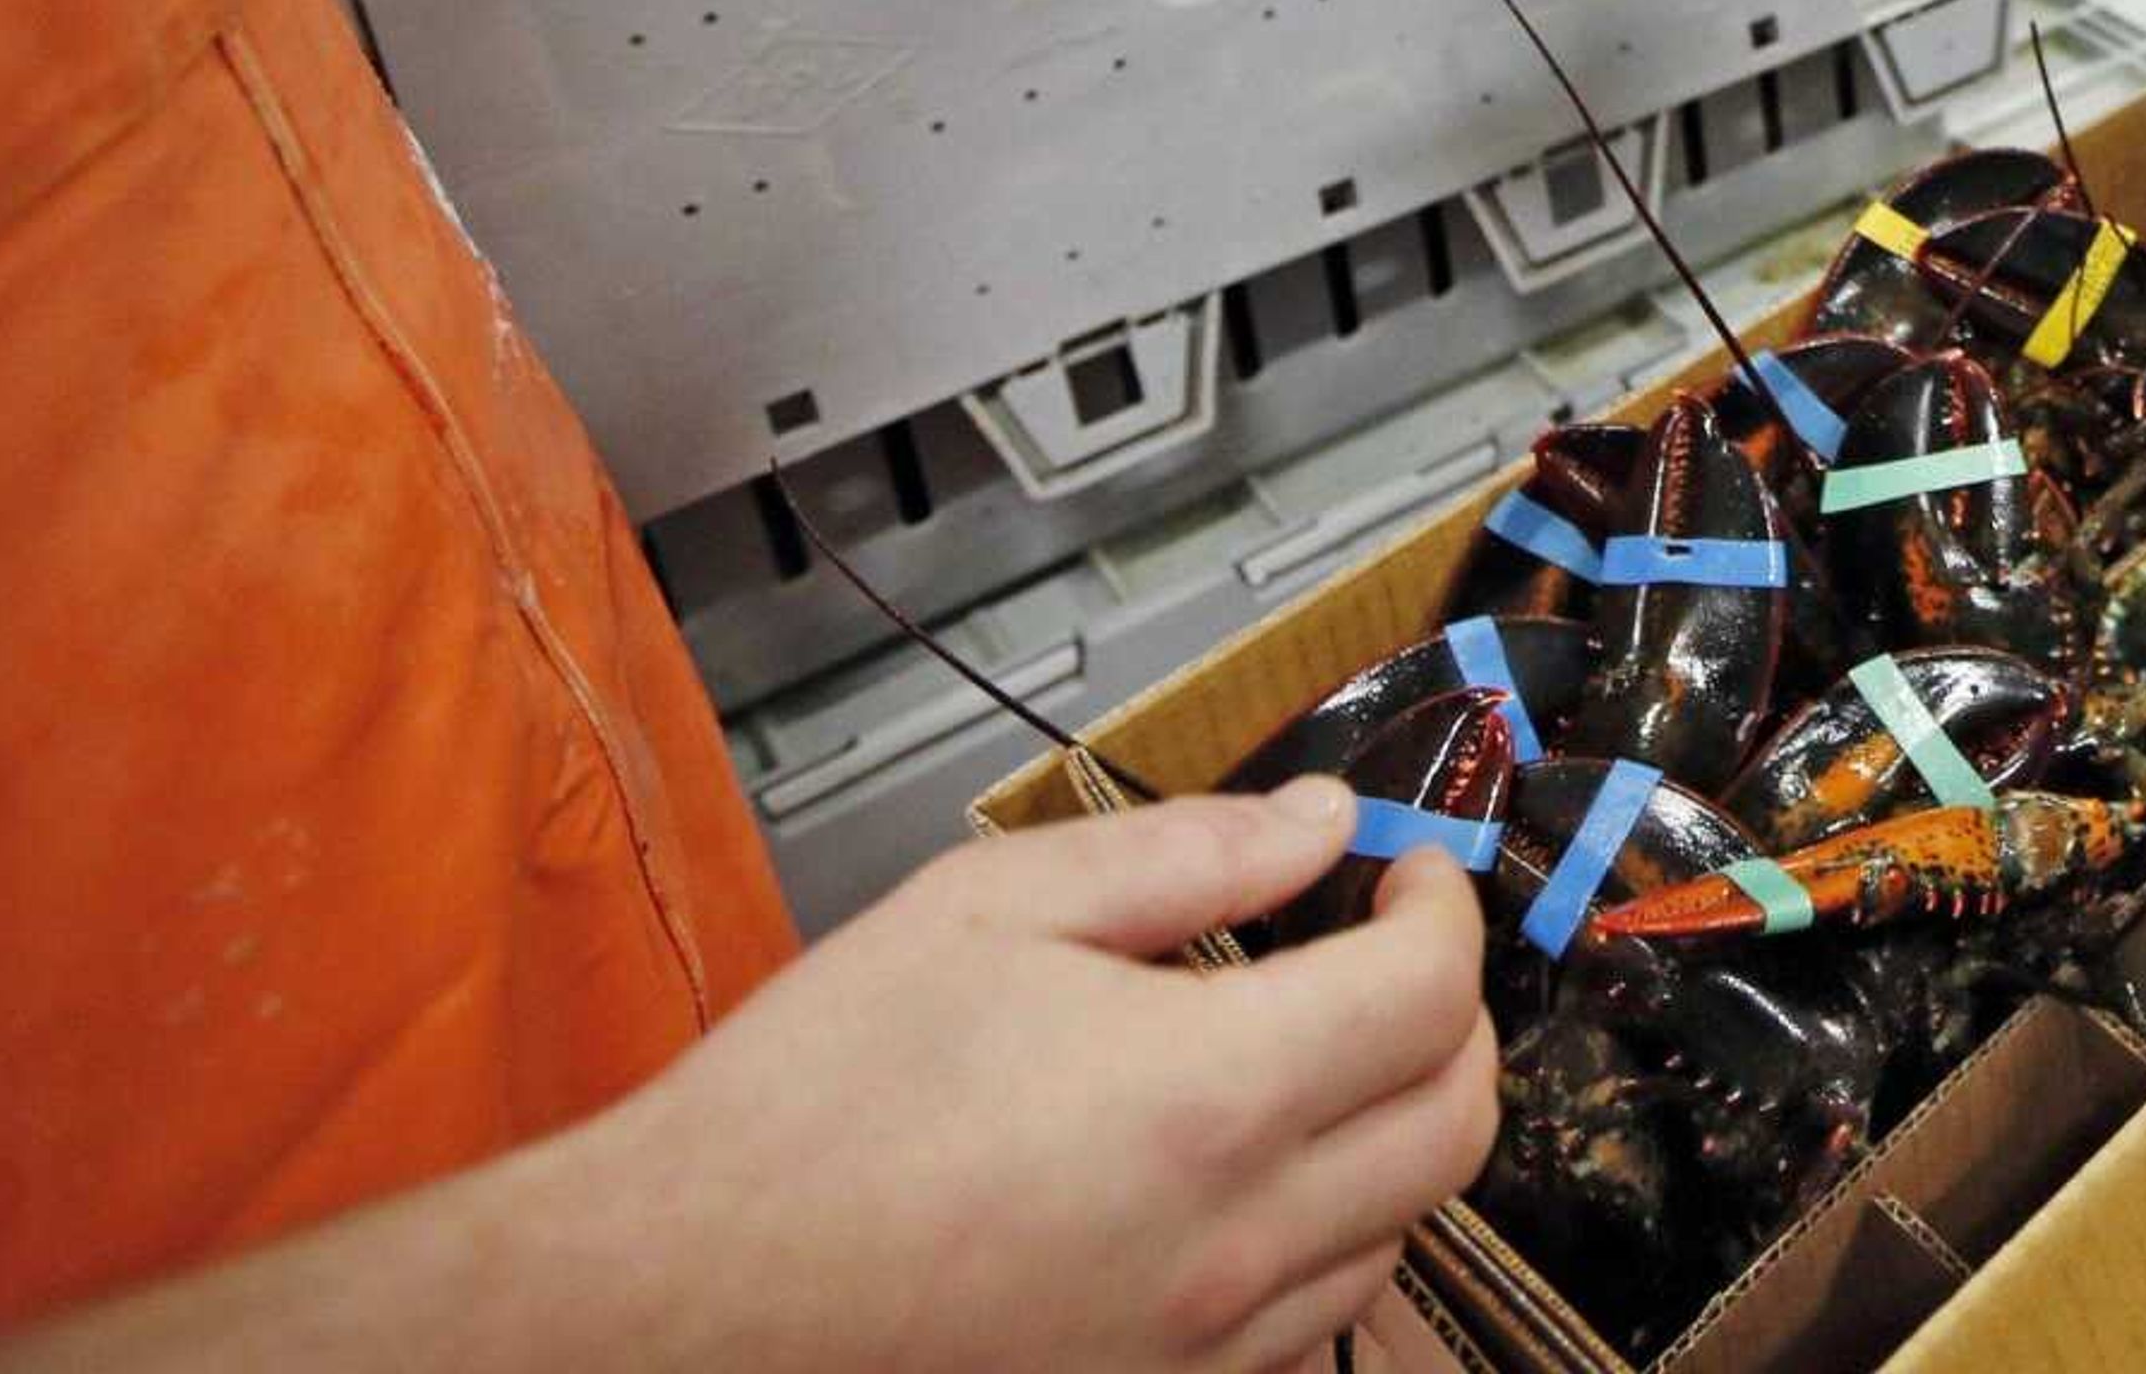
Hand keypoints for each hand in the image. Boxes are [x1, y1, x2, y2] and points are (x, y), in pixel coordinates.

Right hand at [556, 777, 1496, 1373]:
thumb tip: (1314, 823)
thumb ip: (1184, 855)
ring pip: (1402, 1226)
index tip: (1406, 870)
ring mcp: (1205, 1343)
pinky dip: (1328, 1231)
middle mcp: (1235, 1241)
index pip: (1428, 991)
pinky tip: (1249, 1171)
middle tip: (1391, 948)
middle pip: (1457, 1122)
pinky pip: (1314, 1318)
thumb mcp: (990, 908)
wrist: (687, 1297)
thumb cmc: (812, 1107)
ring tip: (1317, 1049)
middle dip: (1455, 1013)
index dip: (1442, 904)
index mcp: (1209, 1097)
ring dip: (1398, 1125)